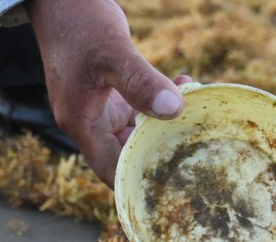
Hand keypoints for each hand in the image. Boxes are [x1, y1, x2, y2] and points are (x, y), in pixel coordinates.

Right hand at [25, 0, 191, 187]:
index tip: (173, 183)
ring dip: (165, 124)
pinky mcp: (109, 94)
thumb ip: (141, 82)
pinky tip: (183, 87)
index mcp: (81, 123)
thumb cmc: (79, 24)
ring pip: (136, 132)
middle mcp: (88, 122)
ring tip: (196, 109)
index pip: (110, 170)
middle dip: (160, 151)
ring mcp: (99, 109)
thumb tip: (175, 109)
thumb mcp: (113, 53)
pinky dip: (160, 104)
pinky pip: (138, 110)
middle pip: (126, 155)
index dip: (137, 182)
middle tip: (197, 143)